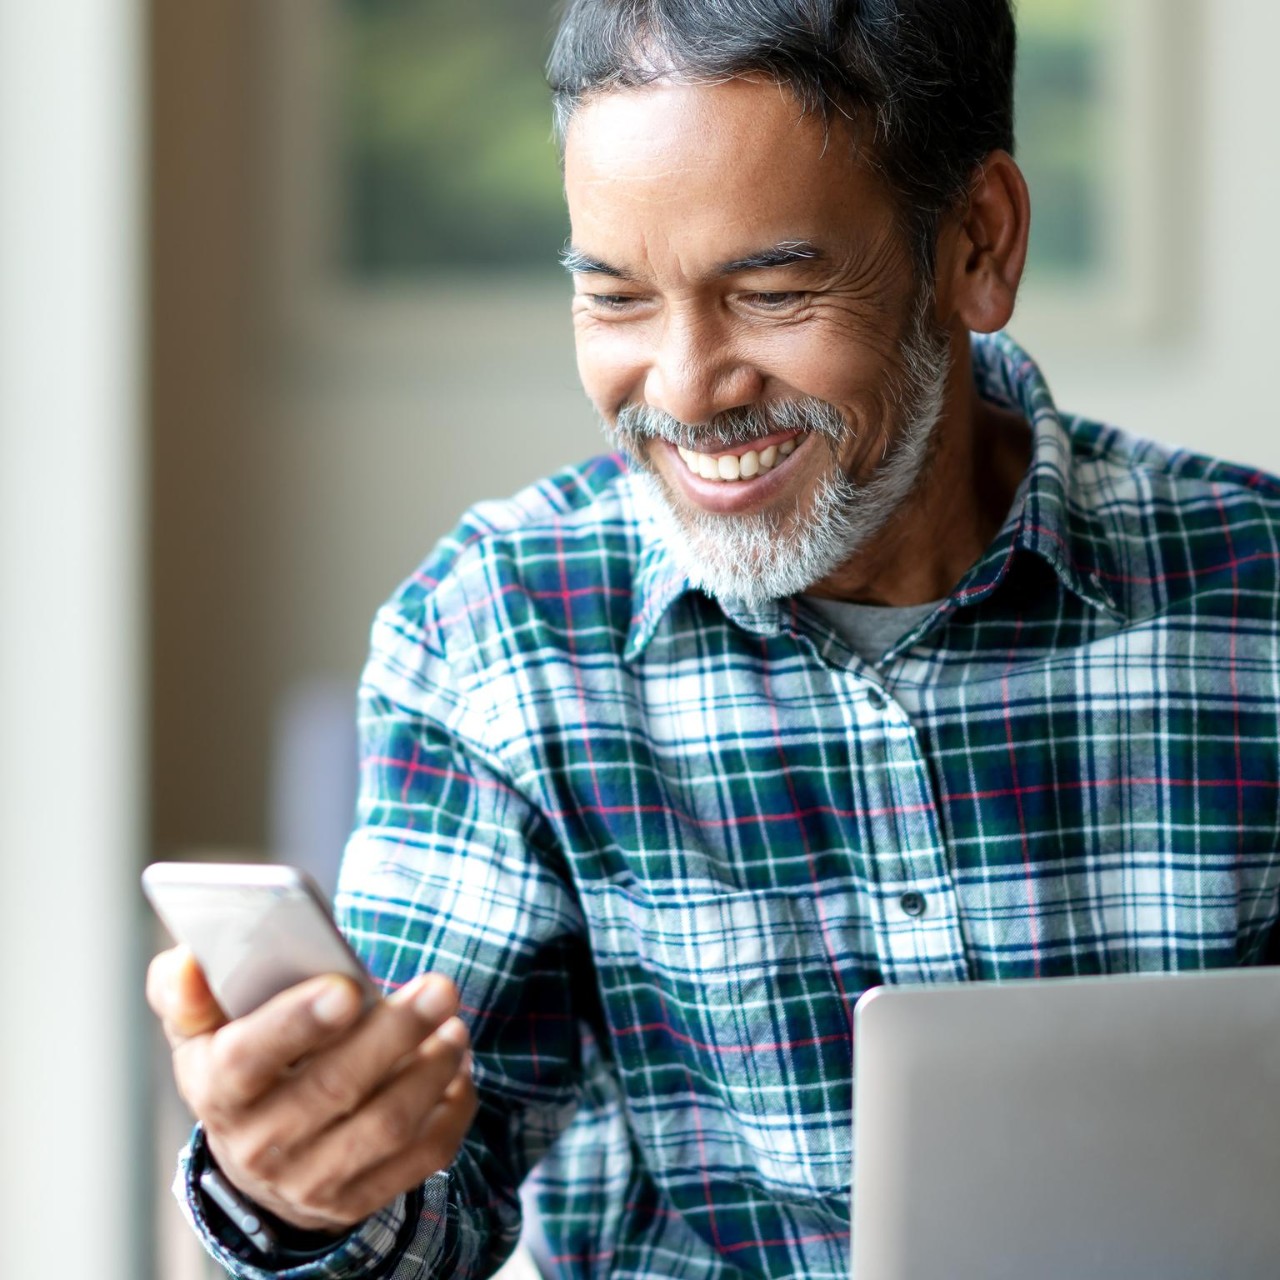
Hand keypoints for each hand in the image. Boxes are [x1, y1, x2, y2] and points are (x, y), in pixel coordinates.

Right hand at [146, 946, 476, 1234]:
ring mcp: (311, 1180)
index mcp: (218, 1090)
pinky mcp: (359, 1198)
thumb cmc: (241, 1062)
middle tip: (440, 987)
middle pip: (334, 1088)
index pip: (246, 1060)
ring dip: (432, 1069)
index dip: (295, 1023)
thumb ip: (188, 990)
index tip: (346, 987)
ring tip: (455, 1024)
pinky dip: (452, 1109)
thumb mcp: (201, 1028)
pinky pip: (421, 1158)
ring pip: (386, 1125)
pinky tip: (458, 1066)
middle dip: (396, 1033)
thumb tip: (188, 962)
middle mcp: (260, 1145)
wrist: (258, 1153)